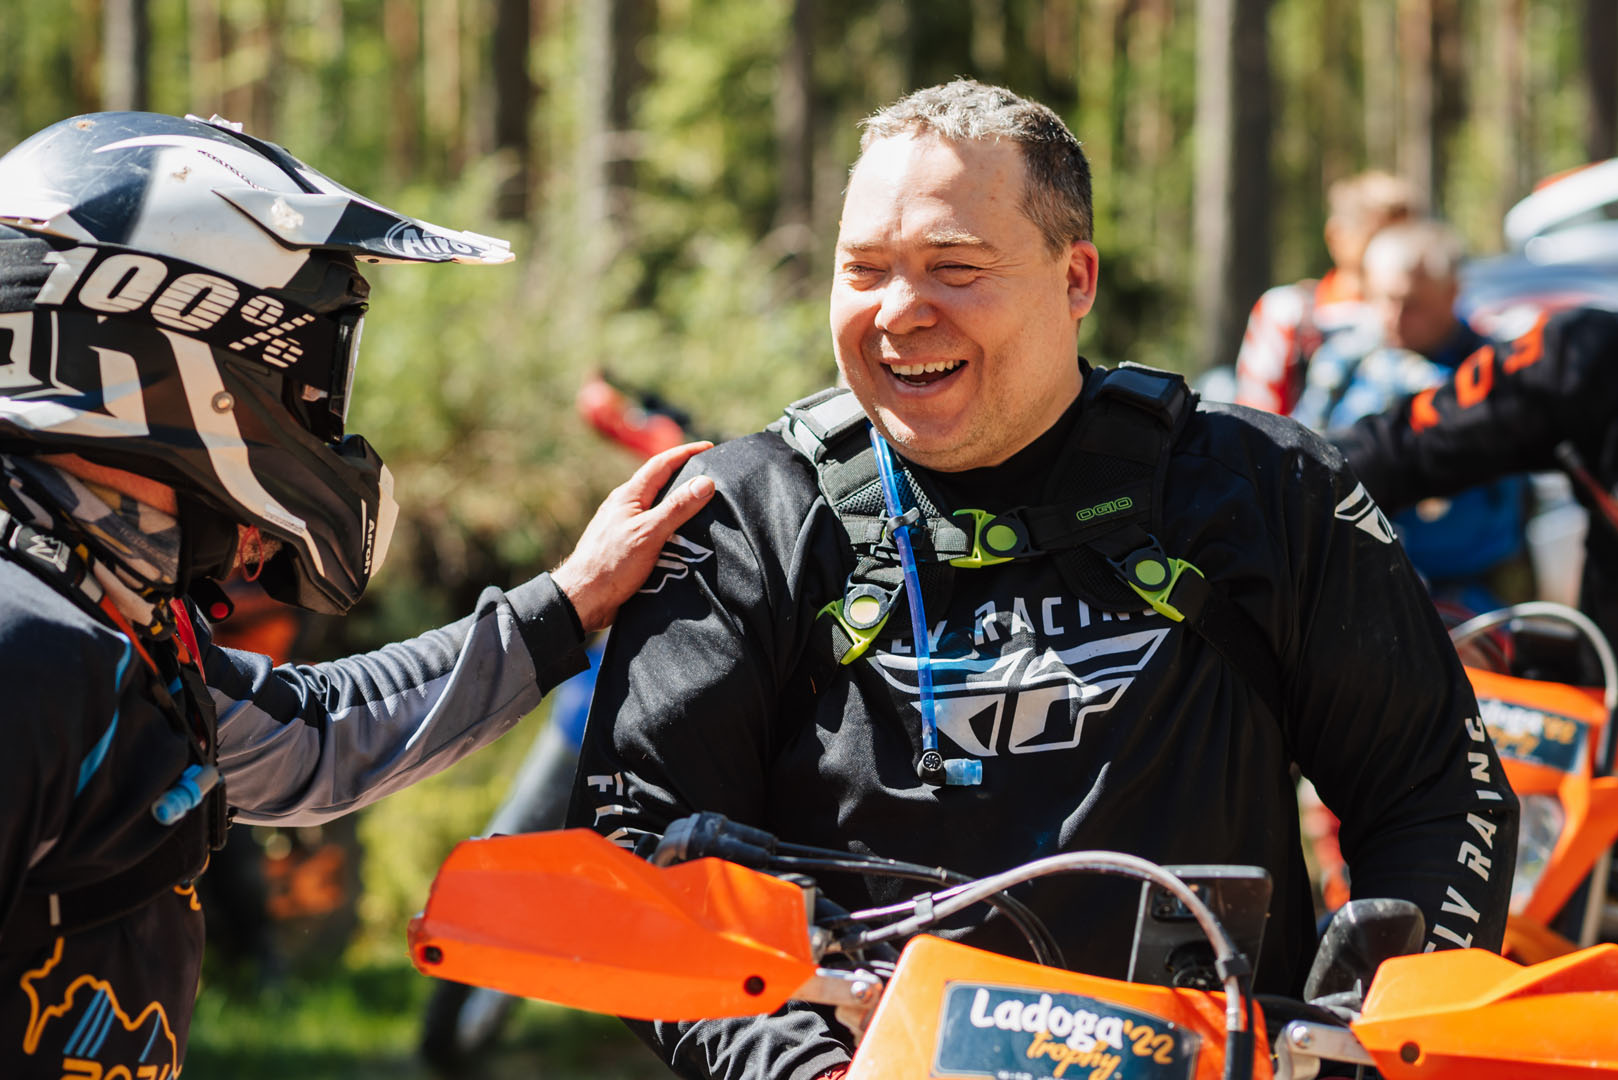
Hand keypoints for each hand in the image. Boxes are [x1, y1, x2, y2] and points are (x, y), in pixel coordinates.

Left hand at [552, 442, 715, 632]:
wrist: (582, 599)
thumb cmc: (611, 564)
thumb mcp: (649, 533)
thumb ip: (677, 508)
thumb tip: (705, 482)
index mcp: (628, 496)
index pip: (661, 464)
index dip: (685, 452)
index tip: (709, 447)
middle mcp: (624, 507)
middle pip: (659, 484)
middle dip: (684, 476)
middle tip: (711, 475)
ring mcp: (623, 526)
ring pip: (656, 507)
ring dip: (678, 504)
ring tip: (703, 507)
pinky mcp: (625, 546)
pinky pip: (654, 529)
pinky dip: (671, 527)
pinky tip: (682, 538)